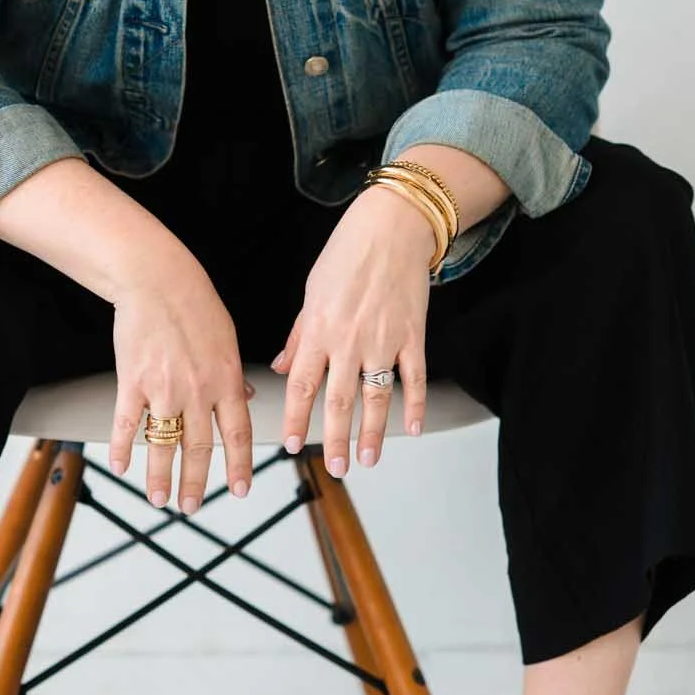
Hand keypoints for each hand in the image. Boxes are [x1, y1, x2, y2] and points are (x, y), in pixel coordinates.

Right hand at [107, 250, 254, 512]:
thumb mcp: (228, 337)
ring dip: (161, 477)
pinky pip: (128, 425)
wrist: (157, 280)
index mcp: (226, 379)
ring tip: (159, 499)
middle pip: (199, 448)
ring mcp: (164, 389)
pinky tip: (122, 467)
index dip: (240, 466)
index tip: (240, 490)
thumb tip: (247, 396)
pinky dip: (124, 449)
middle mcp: (198, 390)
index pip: (238, 433)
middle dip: (197, 483)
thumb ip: (235, 373)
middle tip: (193, 507)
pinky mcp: (133, 382)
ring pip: (164, 445)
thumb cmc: (193, 302)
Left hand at [271, 188, 432, 473]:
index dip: (294, 418)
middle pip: (338, 401)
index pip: (301, 384)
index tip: (290, 444)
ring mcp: (384, 340)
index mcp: (318, 329)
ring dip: (371, 433)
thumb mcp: (312, 293)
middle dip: (333, 439)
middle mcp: (349, 340)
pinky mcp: (413, 336)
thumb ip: (299, 335)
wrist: (392, 226)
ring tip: (367, 459)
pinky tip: (410, 429)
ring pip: (376, 398)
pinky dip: (414, 406)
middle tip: (334, 467)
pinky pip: (414, 379)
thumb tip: (280, 367)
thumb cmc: (348, 254)